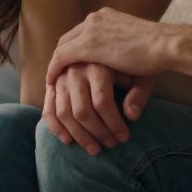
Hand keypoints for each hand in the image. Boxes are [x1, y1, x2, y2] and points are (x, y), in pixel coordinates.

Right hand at [42, 65, 156, 154]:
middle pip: (82, 111)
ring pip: (64, 112)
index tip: (124, 138)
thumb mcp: (142, 74)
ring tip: (95, 149)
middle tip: (112, 145)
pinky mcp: (53, 84)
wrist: (115, 43)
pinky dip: (56, 127)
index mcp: (97, 64)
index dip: (113, 124)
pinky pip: (49, 108)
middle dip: (98, 133)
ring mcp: (61, 77)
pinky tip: (69, 141)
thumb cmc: (132, 62)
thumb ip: (139, 94)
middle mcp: (76, 69)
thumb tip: (131, 116)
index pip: (102, 102)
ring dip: (79, 135)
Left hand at [47, 8, 175, 85]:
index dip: (72, 49)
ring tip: (52, 82)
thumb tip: (124, 80)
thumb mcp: (137, 51)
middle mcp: (95, 18)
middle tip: (57, 75)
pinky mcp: (88, 45)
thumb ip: (124, 62)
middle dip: (60, 57)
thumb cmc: (160, 51)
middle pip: (68, 38)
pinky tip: (52, 83)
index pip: (81, 32)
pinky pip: (61, 58)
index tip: (69, 65)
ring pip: (62, 47)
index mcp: (107, 16)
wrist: (167, 45)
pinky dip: (54, 70)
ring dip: (55, 64)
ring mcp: (90, 29)